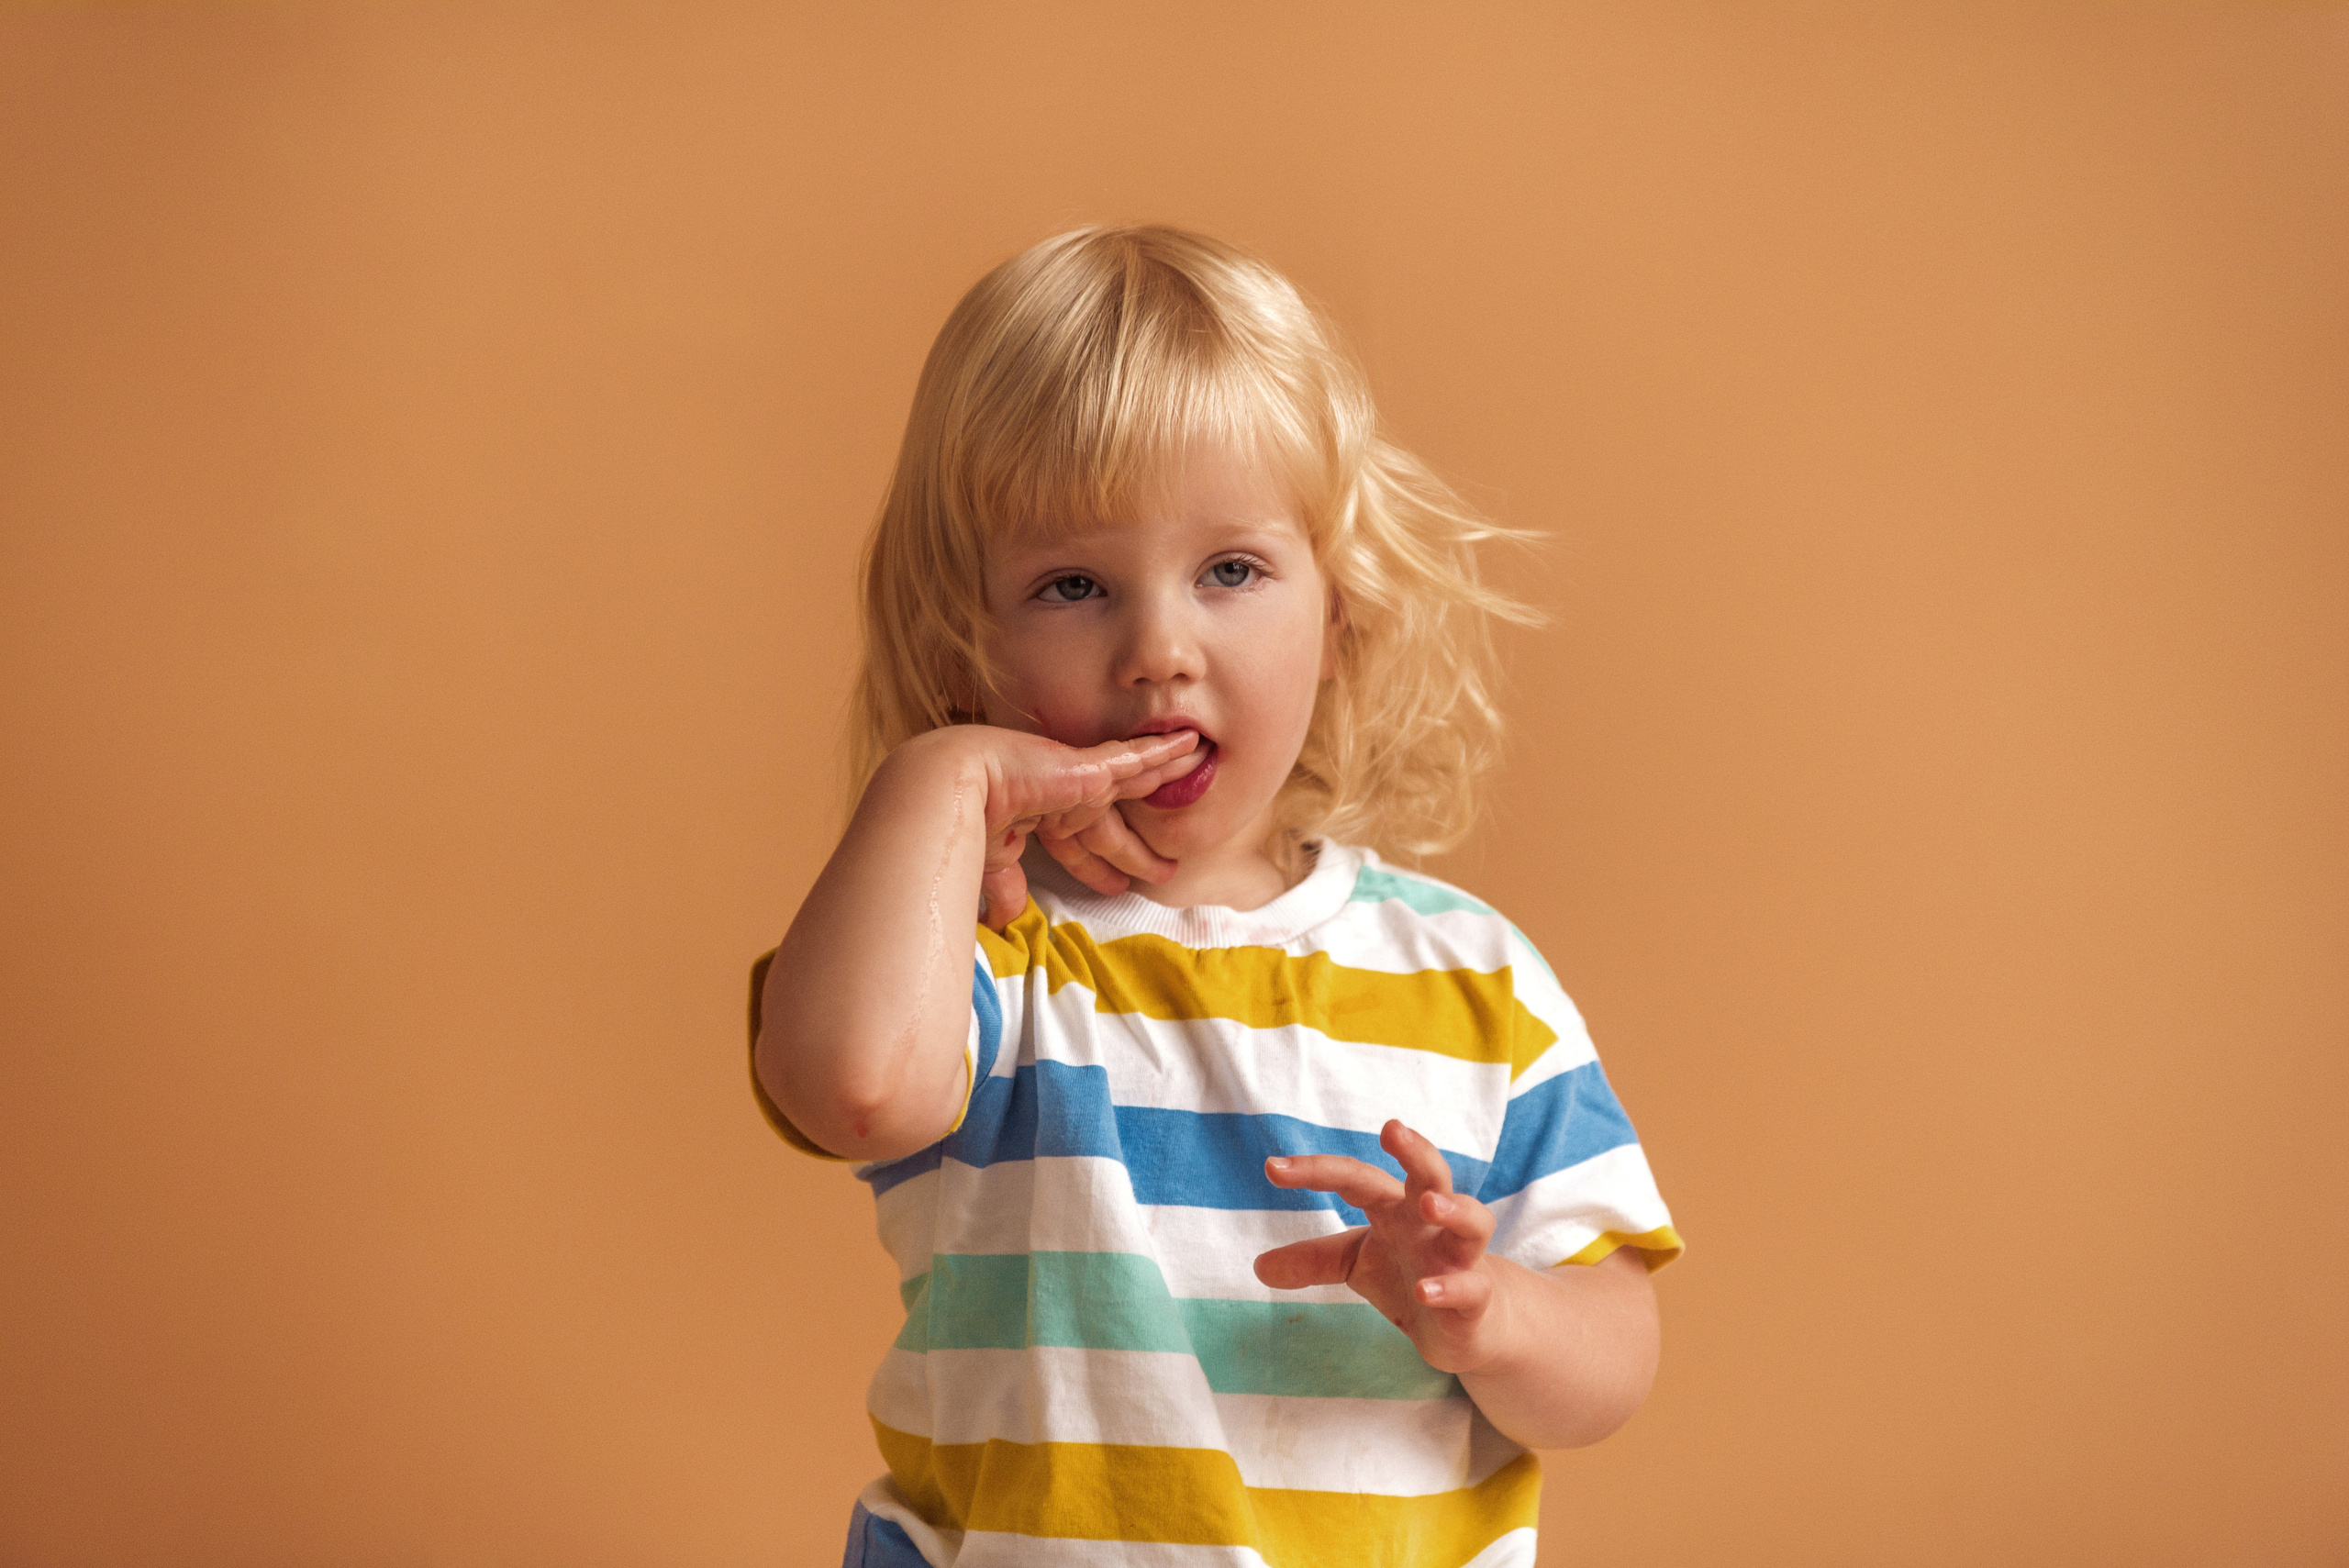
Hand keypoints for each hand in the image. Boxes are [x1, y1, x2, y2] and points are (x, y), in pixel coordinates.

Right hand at [951, 726, 1203, 927]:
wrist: (955, 789)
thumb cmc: (964, 824)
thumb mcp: (993, 866)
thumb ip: (1006, 890)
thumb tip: (1004, 920)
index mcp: (1041, 820)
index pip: (1079, 850)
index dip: (1099, 869)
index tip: (1116, 887)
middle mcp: (1064, 798)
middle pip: (1115, 825)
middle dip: (1142, 847)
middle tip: (1170, 869)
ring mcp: (1080, 780)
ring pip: (1135, 783)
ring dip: (1167, 780)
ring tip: (1197, 775)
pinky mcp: (1092, 768)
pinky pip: (1138, 759)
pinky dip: (1164, 753)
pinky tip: (1188, 746)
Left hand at [1254, 1119, 1507, 1373]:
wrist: (1470, 1323)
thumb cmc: (1413, 1275)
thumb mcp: (1357, 1264)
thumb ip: (1315, 1260)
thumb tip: (1259, 1266)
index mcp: (1396, 1208)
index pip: (1356, 1178)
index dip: (1317, 1170)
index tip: (1273, 1168)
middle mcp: (1430, 1223)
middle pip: (1432, 1174)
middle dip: (1416, 1150)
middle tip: (1393, 1129)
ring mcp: (1459, 1257)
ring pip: (1473, 1220)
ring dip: (1454, 1207)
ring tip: (1427, 1203)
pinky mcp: (1476, 1296)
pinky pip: (1470, 1285)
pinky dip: (1450, 1286)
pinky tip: (1426, 1291)